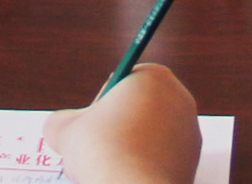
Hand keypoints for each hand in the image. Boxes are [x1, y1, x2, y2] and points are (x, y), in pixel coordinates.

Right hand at [44, 65, 203, 183]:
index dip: (101, 104)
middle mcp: (180, 100)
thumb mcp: (65, 130)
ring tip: (111, 167)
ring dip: (130, 149)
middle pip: (138, 109)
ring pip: (150, 137)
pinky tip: (126, 178)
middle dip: (116, 128)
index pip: (120, 83)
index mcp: (155, 78)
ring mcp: (190, 135)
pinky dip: (144, 168)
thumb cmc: (103, 152)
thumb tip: (59, 127)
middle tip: (96, 149)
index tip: (92, 125)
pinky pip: (160, 160)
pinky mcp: (192, 164)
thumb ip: (62, 121)